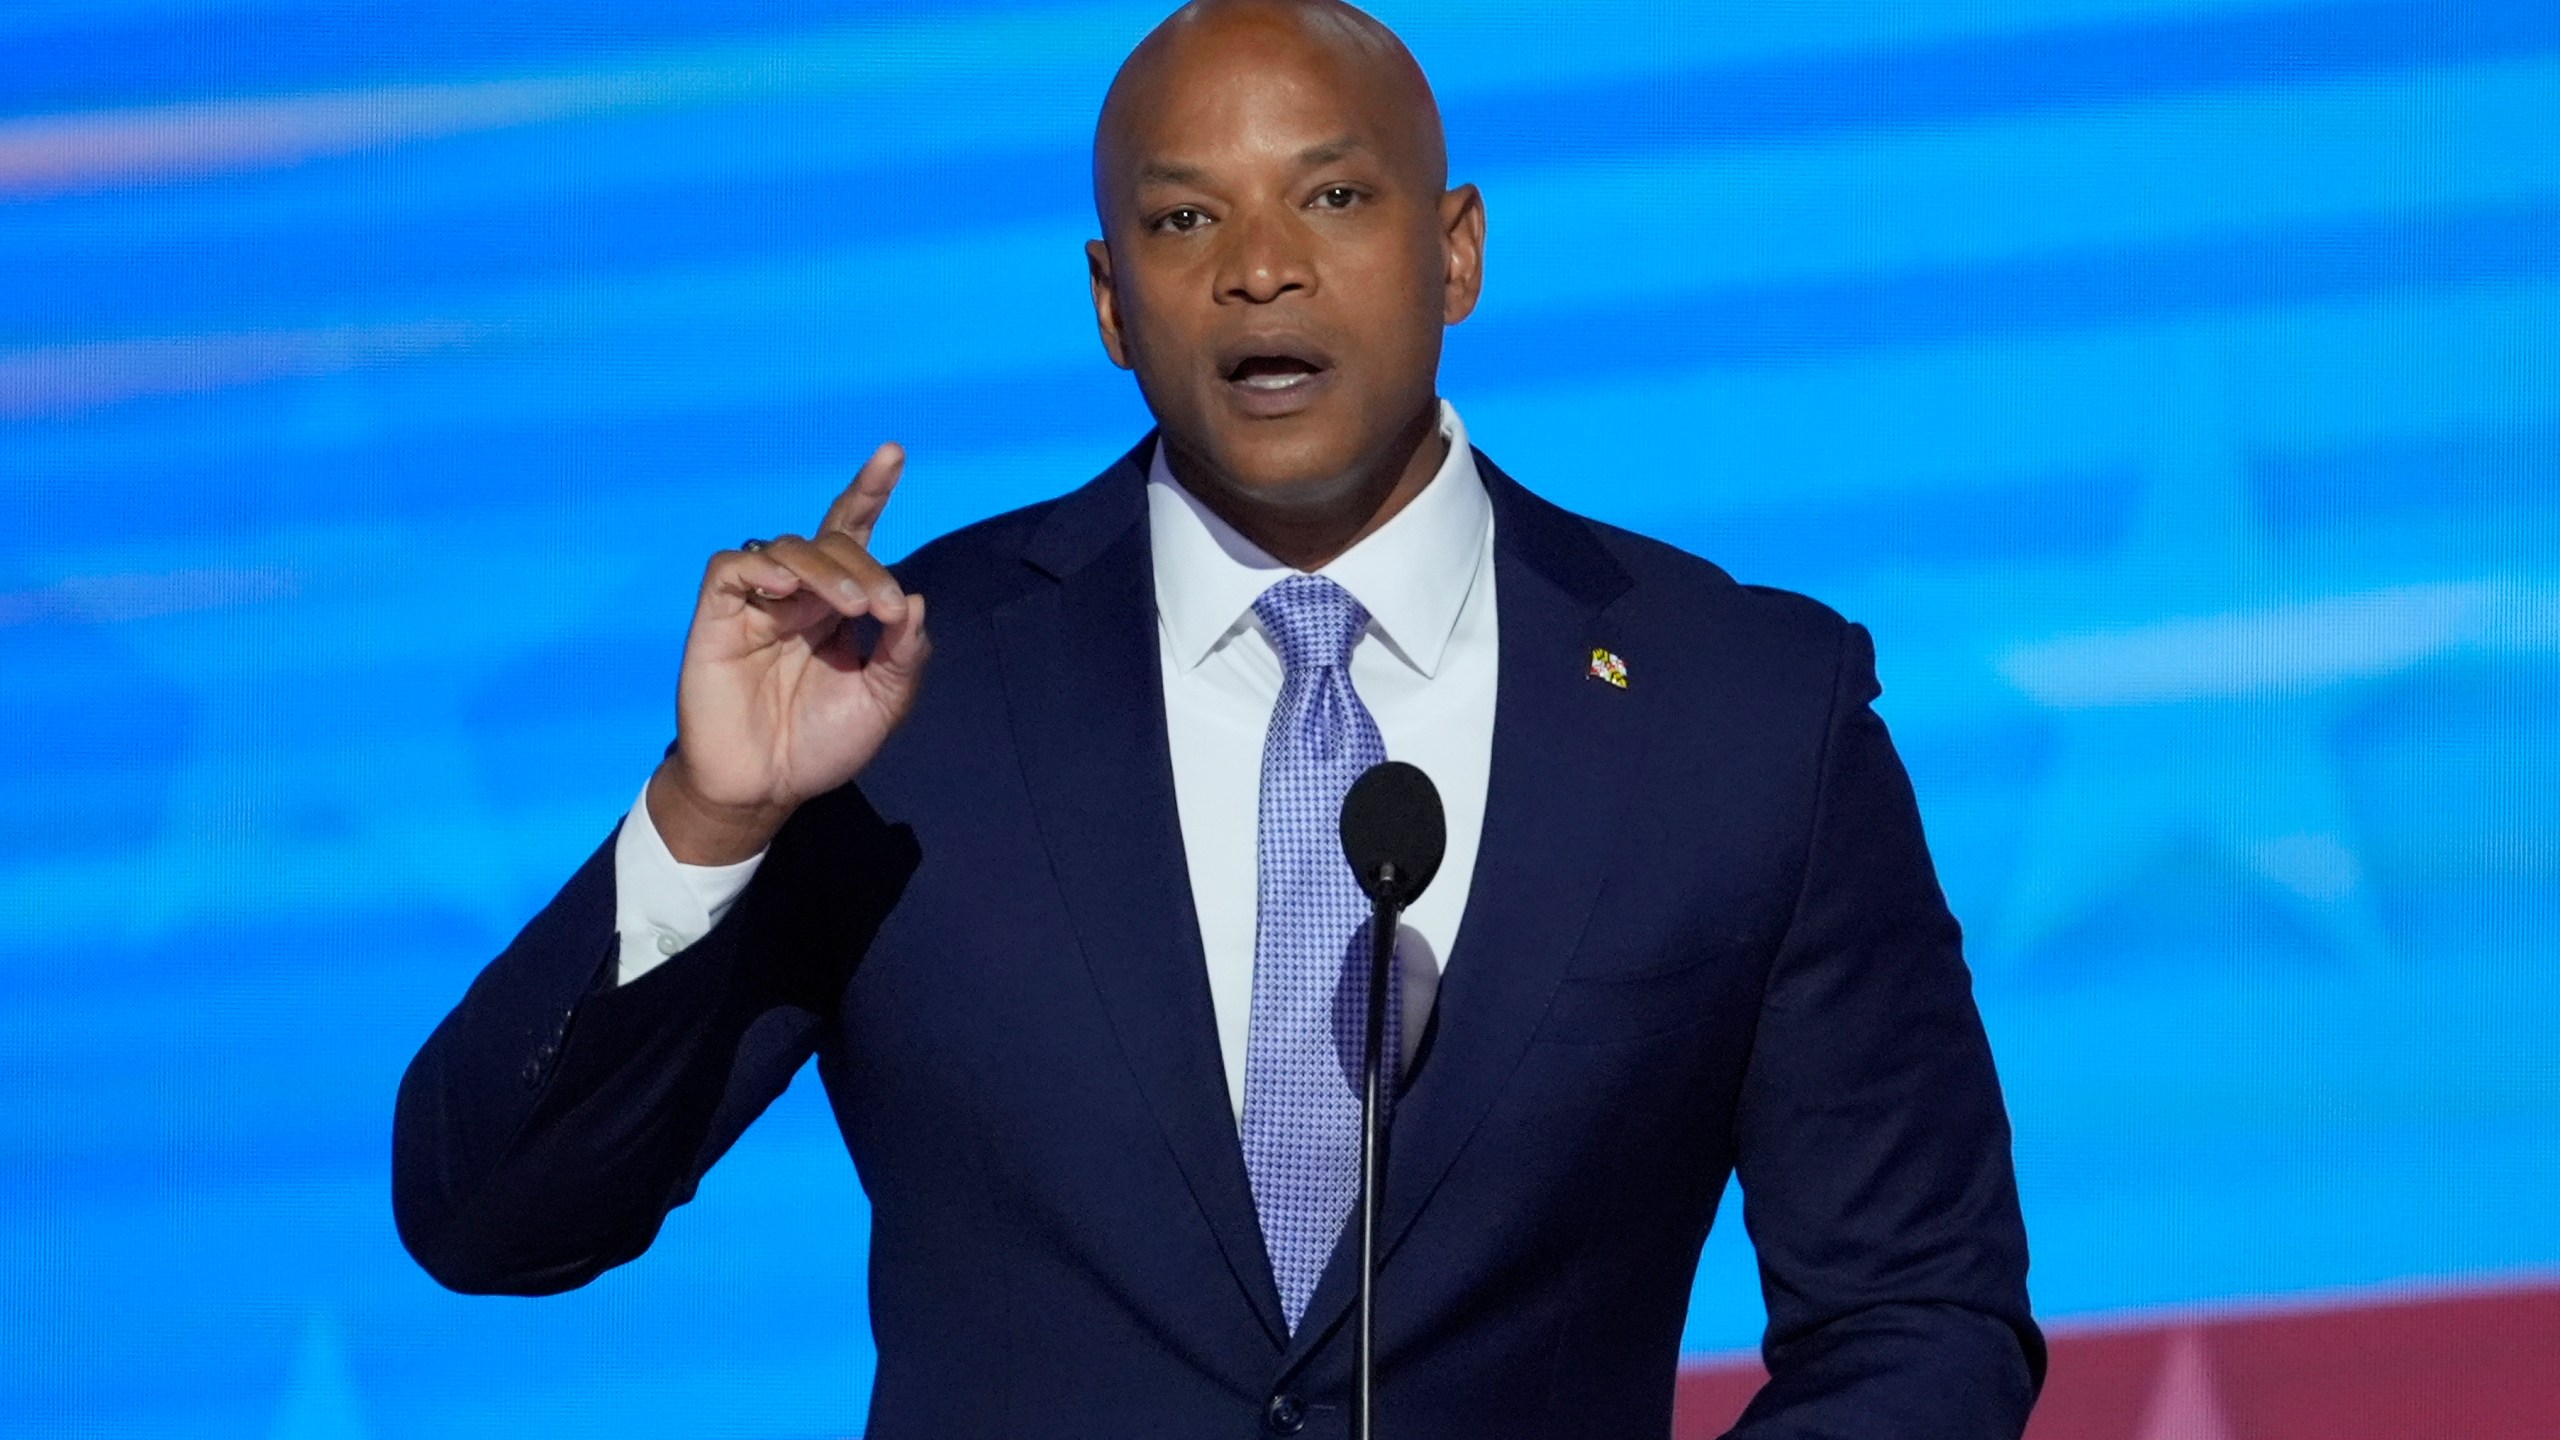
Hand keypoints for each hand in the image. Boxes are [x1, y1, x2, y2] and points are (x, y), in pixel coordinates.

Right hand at [648, 442, 930, 863]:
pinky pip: (733, 567)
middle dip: (865, 566)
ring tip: (852, 607)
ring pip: (788, 546)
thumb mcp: (883, 701)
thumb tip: (916, 601)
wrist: (765, 788)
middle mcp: (798, 594)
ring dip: (828, 568)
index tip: (893, 451)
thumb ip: (903, 652)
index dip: (869, 491)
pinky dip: (763, 566)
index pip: (853, 534)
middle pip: (831, 542)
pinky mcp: (716, 617)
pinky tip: (787, 588)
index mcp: (837, 605)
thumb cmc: (821, 745)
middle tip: (884, 609)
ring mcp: (757, 602)